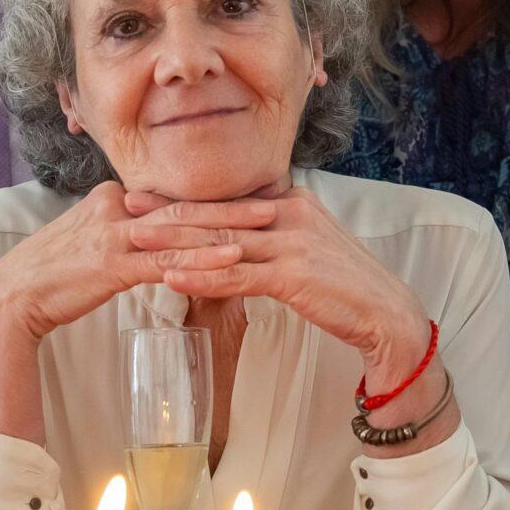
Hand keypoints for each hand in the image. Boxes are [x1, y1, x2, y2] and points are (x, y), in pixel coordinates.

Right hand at [0, 182, 247, 343]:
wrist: (13, 296)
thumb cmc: (53, 275)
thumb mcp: (92, 244)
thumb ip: (124, 237)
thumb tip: (155, 240)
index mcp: (112, 199)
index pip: (171, 198)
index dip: (214, 199)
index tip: (250, 197)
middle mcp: (115, 208)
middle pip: (183, 206)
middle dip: (232, 206)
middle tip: (276, 202)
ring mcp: (113, 234)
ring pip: (180, 230)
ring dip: (227, 228)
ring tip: (267, 225)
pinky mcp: (112, 264)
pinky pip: (165, 261)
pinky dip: (201, 260)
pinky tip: (232, 261)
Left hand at [144, 188, 431, 386]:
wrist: (384, 313)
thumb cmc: (343, 286)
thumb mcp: (307, 248)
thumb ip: (273, 236)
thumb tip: (236, 237)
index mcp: (292, 202)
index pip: (228, 200)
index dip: (185, 198)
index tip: (147, 196)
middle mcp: (291, 214)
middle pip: (218, 214)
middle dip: (169, 211)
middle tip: (126, 208)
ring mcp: (293, 244)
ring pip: (222, 243)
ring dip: (175, 242)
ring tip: (136, 240)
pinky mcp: (293, 275)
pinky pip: (238, 276)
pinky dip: (202, 276)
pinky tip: (172, 277)